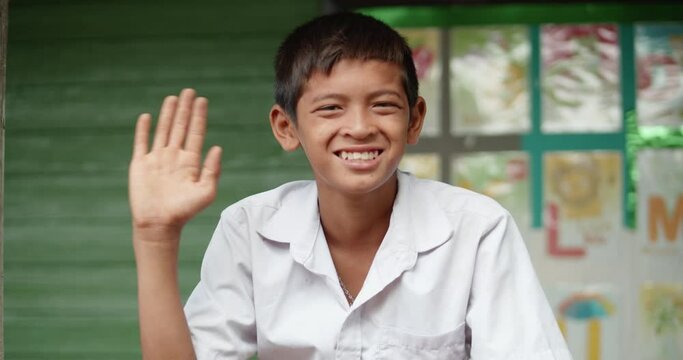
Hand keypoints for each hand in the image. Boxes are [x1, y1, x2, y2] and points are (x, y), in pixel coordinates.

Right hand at [129, 89, 221, 235]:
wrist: (159, 224)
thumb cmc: (184, 211)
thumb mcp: (206, 192)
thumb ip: (213, 170)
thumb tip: (218, 147)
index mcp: (191, 162)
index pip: (196, 133)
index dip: (199, 116)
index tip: (202, 100)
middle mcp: (174, 157)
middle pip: (180, 127)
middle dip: (185, 109)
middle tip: (189, 91)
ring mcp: (157, 159)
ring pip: (162, 130)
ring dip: (167, 114)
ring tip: (172, 98)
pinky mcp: (140, 164)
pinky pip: (141, 143)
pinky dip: (143, 130)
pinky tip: (147, 116)